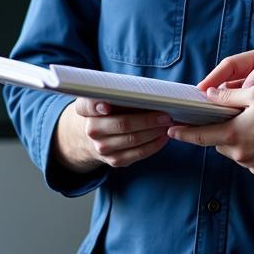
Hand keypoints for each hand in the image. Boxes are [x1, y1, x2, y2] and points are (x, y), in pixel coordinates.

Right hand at [53, 98, 170, 172]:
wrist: (93, 136)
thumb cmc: (105, 110)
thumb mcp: (103, 97)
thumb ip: (115, 93)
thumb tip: (146, 93)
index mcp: (85, 110)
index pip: (88, 106)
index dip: (96, 106)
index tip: (106, 106)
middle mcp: (91, 130)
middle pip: (122, 124)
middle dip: (147, 120)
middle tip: (165, 114)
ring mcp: (102, 148)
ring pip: (133, 140)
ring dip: (154, 132)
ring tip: (168, 123)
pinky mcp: (114, 160)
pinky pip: (138, 154)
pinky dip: (154, 145)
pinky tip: (163, 136)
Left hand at [167, 84, 253, 175]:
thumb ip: (228, 95)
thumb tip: (209, 94)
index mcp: (232, 134)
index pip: (199, 136)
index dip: (183, 132)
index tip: (171, 130)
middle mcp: (238, 153)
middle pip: (217, 141)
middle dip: (217, 129)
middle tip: (223, 115)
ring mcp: (251, 163)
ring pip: (233, 148)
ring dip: (234, 136)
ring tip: (247, 120)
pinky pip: (248, 155)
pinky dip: (249, 144)